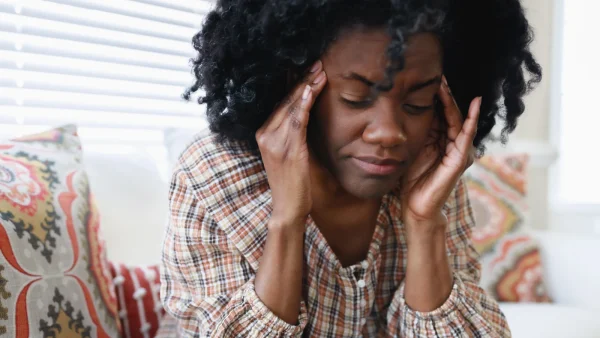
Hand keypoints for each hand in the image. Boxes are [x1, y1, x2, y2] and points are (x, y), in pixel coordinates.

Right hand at [255, 60, 326, 225]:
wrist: (288, 209)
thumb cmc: (292, 183)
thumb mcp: (287, 154)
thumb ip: (291, 135)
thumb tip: (305, 116)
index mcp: (263, 134)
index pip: (280, 104)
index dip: (295, 85)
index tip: (309, 70)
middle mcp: (265, 136)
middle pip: (285, 101)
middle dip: (302, 80)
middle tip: (318, 63)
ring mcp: (275, 143)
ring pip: (291, 107)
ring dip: (307, 87)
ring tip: (320, 72)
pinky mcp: (288, 150)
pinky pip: (297, 122)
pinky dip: (304, 104)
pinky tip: (312, 90)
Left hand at [401, 75, 480, 227]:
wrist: (415, 206)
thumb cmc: (411, 180)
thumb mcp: (410, 148)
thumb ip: (414, 131)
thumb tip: (402, 108)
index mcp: (439, 139)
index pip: (440, 113)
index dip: (436, 96)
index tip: (429, 77)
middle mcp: (452, 143)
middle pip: (450, 113)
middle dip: (445, 94)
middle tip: (440, 74)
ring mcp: (458, 151)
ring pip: (458, 121)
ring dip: (453, 102)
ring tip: (447, 84)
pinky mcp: (459, 160)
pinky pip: (466, 137)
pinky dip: (471, 120)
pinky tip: (474, 105)